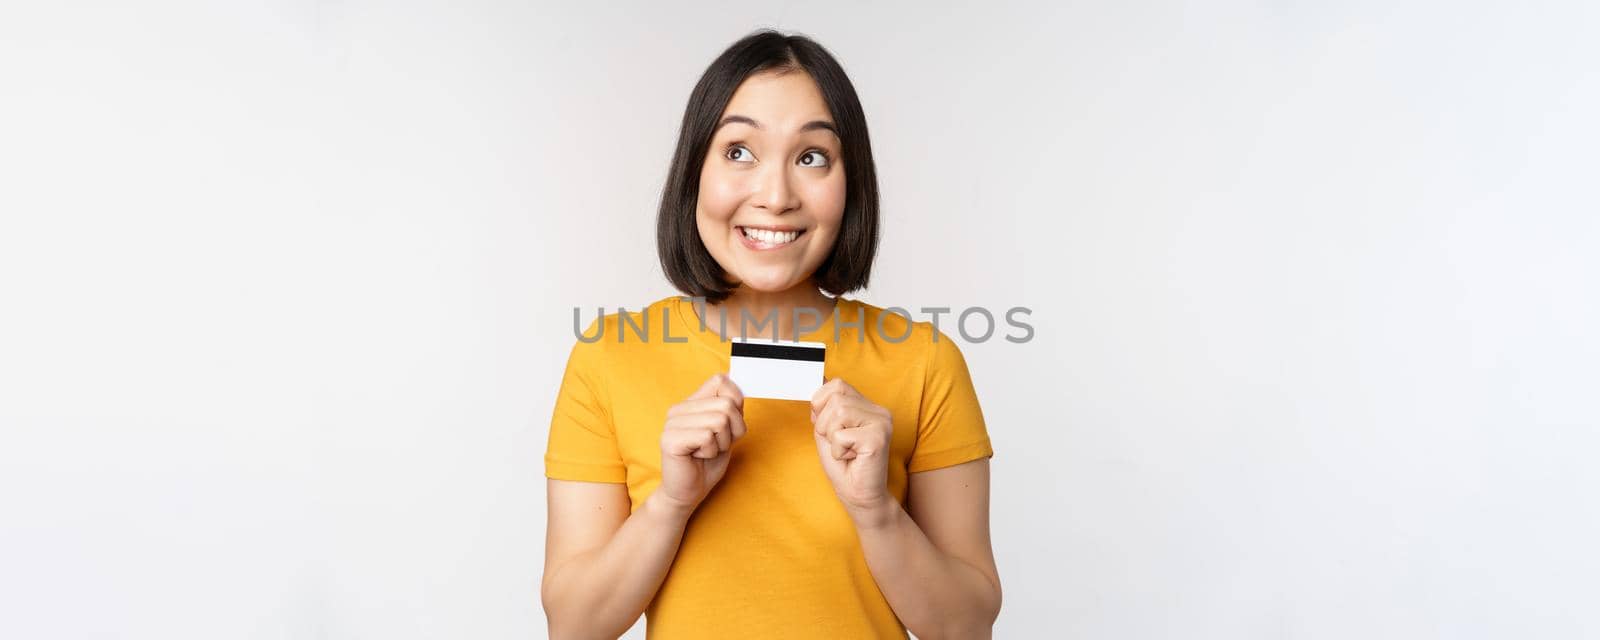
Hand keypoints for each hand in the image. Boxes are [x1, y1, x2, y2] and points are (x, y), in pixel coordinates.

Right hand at [656, 373, 745, 512]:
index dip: (735, 403)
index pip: (720, 380)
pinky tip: (698, 457)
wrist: (688, 492)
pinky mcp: (670, 439)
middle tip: (716, 445)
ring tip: (706, 451)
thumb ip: (731, 407)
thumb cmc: (707, 462)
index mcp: (690, 402)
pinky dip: (711, 451)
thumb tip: (735, 381)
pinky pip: (707, 437)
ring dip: (721, 443)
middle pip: (726, 404)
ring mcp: (671, 423)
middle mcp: (678, 409)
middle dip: (732, 430)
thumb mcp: (727, 431)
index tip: (728, 425)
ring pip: (719, 420)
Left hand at [810, 378, 893, 513]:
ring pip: (838, 413)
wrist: (859, 496)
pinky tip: (852, 459)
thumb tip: (815, 391)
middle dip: (826, 425)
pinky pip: (841, 435)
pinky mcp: (878, 438)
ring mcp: (881, 423)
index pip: (837, 384)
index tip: (828, 428)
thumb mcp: (827, 432)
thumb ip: (823, 411)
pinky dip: (838, 451)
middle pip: (835, 399)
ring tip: (845, 451)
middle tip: (839, 444)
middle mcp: (879, 411)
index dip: (822, 404)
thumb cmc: (844, 466)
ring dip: (832, 438)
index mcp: (868, 406)